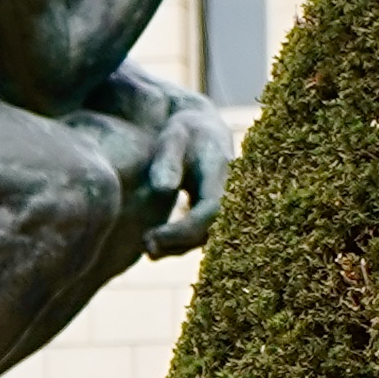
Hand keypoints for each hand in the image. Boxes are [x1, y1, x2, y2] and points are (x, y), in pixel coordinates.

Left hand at [142, 101, 236, 256]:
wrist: (205, 129)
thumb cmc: (186, 131)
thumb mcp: (173, 136)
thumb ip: (167, 159)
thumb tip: (163, 187)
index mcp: (221, 172)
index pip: (210, 210)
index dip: (182, 229)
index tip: (151, 235)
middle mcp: (231, 193)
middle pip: (211, 229)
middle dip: (179, 243)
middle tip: (146, 246)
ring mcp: (228, 204)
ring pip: (208, 236)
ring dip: (180, 247)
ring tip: (148, 248)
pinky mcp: (219, 212)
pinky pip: (205, 234)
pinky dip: (183, 242)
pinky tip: (157, 246)